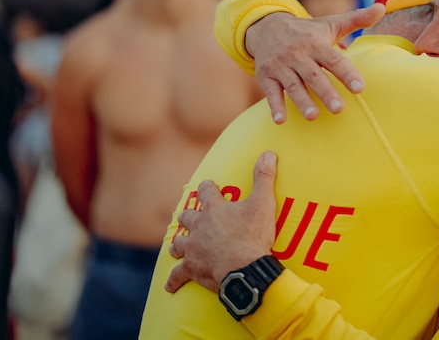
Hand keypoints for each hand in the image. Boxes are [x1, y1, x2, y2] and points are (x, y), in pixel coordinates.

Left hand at [165, 151, 278, 293]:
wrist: (244, 269)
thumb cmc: (253, 235)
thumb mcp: (263, 203)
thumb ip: (264, 177)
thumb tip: (268, 153)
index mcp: (214, 209)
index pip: (205, 191)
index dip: (206, 187)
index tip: (207, 186)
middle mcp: (199, 226)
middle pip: (187, 217)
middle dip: (189, 216)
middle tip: (192, 218)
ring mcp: (193, 248)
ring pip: (178, 244)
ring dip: (179, 244)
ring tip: (180, 246)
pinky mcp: (192, 269)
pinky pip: (177, 275)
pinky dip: (174, 280)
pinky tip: (170, 286)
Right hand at [246, 4, 385, 122]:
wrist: (267, 27)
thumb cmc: (307, 31)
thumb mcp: (331, 24)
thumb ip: (357, 19)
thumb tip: (382, 8)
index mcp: (316, 43)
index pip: (334, 60)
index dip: (347, 73)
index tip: (360, 88)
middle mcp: (298, 54)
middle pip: (313, 75)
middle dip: (326, 92)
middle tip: (339, 109)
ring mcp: (281, 66)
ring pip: (293, 85)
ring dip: (302, 101)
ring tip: (313, 116)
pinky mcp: (266, 76)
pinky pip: (271, 92)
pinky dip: (275, 106)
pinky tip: (280, 120)